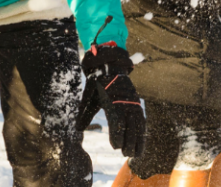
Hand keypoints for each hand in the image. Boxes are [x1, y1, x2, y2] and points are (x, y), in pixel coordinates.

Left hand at [84, 42, 146, 157]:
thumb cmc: (98, 83)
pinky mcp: (137, 104)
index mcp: (113, 100)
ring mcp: (133, 103)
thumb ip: (85, 113)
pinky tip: (142, 144)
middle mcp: (125, 102)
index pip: (117, 120)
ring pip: (138, 124)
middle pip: (130, 125)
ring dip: (138, 140)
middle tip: (126, 154)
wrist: (111, 66)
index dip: (117, 134)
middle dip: (129, 141)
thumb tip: (77, 129)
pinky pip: (142, 121)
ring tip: (136, 155)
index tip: (116, 147)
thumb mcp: (89, 97)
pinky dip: (142, 133)